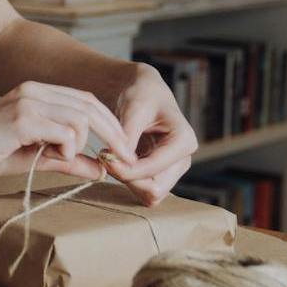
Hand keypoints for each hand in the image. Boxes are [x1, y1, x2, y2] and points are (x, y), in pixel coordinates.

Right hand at [0, 82, 138, 181]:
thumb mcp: (37, 156)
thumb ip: (68, 160)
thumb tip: (102, 169)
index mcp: (38, 92)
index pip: (87, 100)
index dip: (111, 124)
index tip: (124, 150)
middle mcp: (35, 90)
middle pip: (91, 106)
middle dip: (114, 135)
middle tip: (125, 160)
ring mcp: (28, 101)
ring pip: (80, 119)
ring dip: (79, 146)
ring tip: (61, 159)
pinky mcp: (22, 118)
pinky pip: (64, 133)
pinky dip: (67, 150)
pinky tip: (53, 158)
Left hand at [106, 63, 197, 205]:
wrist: (143, 92)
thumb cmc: (141, 94)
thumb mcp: (134, 109)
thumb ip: (127, 136)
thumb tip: (117, 161)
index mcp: (184, 141)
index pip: (154, 169)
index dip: (126, 168)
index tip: (103, 155)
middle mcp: (183, 160)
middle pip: (155, 189)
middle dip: (127, 178)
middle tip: (104, 158)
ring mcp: (173, 169)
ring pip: (149, 195)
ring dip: (126, 181)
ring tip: (109, 157)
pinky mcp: (161, 174)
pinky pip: (144, 190)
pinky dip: (127, 180)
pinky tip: (115, 161)